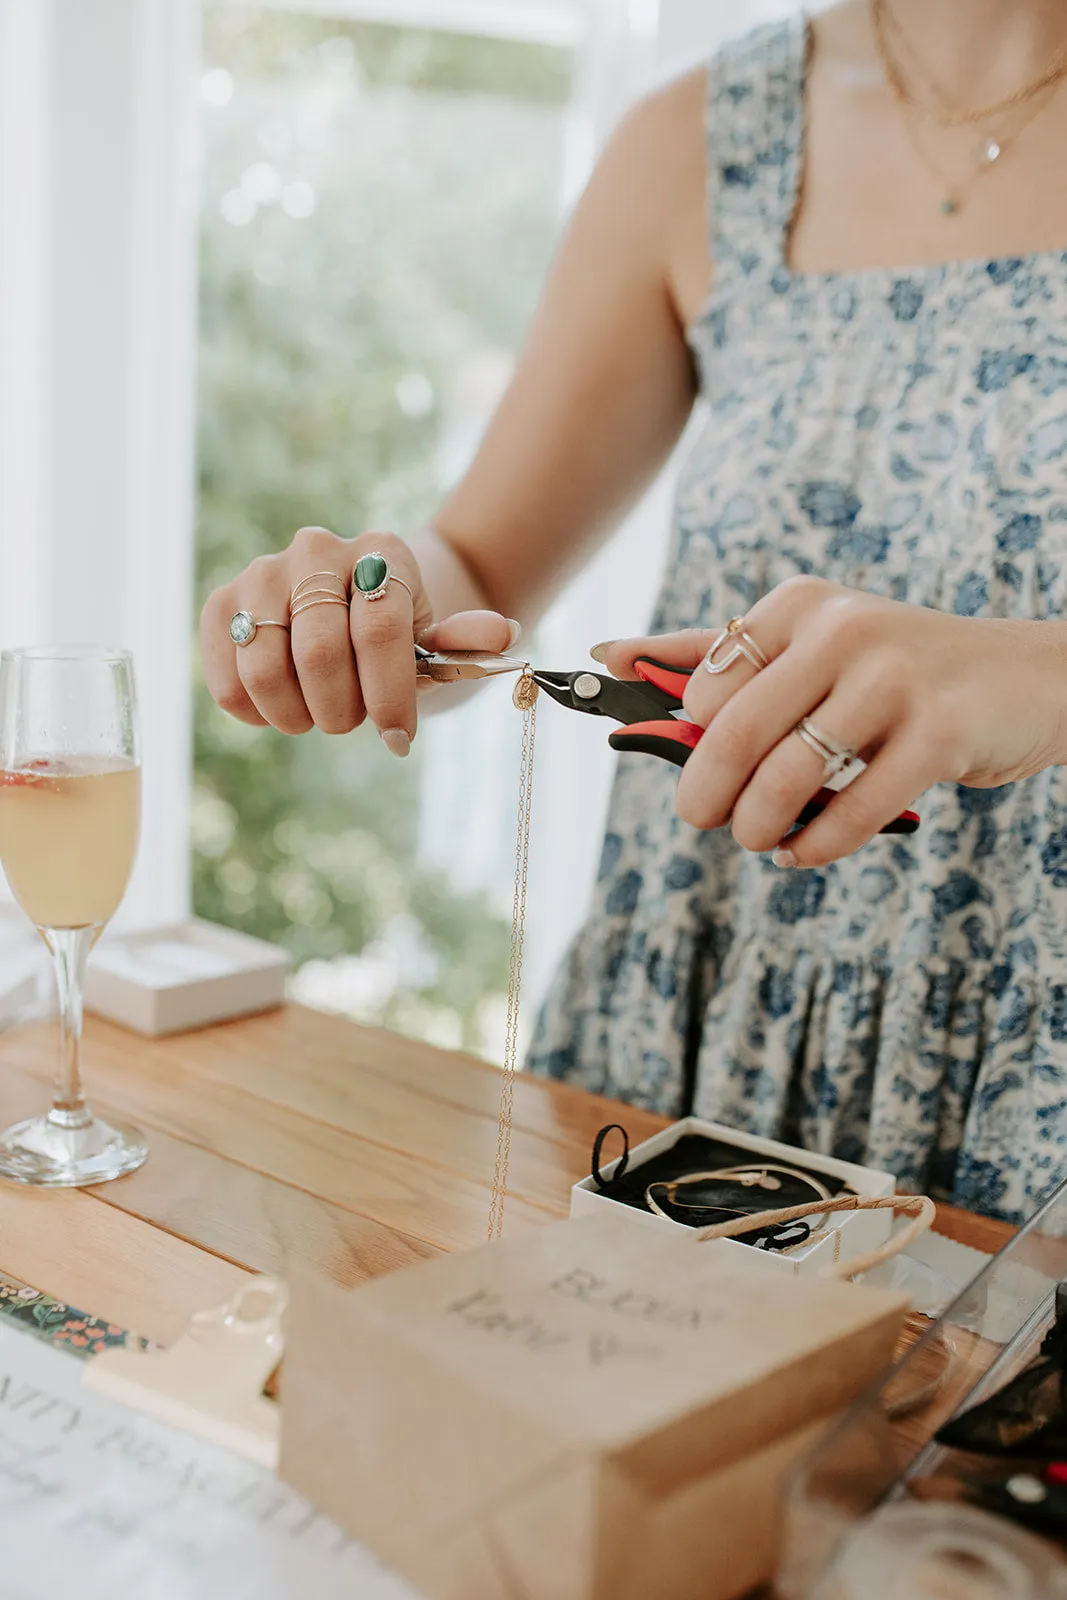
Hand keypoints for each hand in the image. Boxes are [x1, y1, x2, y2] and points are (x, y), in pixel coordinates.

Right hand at [200, 527, 516, 753]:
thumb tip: (501, 632)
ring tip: (315, 716)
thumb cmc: (400, 634)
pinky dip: (252, 710)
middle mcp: (316, 550)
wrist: (352, 601)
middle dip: (341, 710)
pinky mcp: (222, 602)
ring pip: (266, 668)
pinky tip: (278, 709)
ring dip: (296, 716)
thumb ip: (465, 642)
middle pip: (319, 652)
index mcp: (382, 552)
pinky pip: (226, 676)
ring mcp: (262, 572)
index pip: (378, 629)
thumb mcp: (439, 641)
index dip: (387, 695)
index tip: (398, 738)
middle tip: (352, 722)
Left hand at [601, 576, 1066, 866]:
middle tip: (703, 819)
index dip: (685, 742)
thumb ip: (713, 653)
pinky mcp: (939, 734)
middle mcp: (843, 630)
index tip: (696, 769)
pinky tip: (801, 852)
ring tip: (760, 839)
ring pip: (786, 777)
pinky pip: (851, 811)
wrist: (1026, 680)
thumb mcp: (810, 644)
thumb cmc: (898, 672)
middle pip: (730, 734)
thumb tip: (607, 654)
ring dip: (757, 826)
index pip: (704, 686)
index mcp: (800, 605)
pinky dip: (814, 847)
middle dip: (703, 794)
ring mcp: (894, 680)